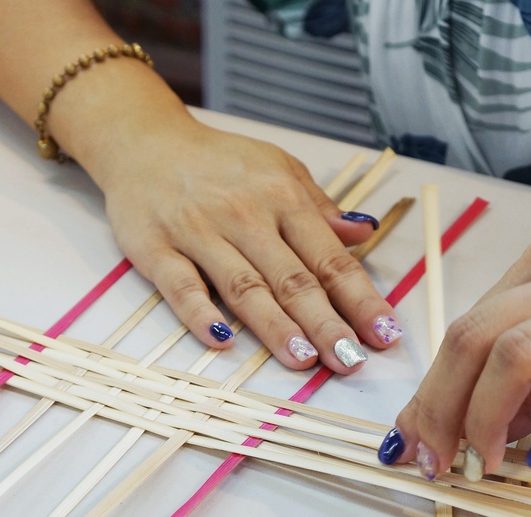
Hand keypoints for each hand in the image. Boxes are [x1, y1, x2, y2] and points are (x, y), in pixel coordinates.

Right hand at [95, 117, 400, 372]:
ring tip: (304, 359)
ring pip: (243, 287)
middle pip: (292, 279)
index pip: (329, 258)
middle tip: (350, 361)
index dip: (360, 299)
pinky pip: (180, 286)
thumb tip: (364, 235)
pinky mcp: (155, 248)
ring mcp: (199, 233)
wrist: (146, 140)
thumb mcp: (279, 169)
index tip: (385, 335)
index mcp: (283, 198)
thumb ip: (319, 207)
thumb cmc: (220, 163)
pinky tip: (222, 341)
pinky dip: (199, 314)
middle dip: (326, 324)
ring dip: (275, 326)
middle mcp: (245, 216)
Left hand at [380, 232, 530, 475]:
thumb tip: (472, 424)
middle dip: (439, 407)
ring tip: (485, 461)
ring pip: (517, 354)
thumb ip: (530, 370)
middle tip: (432, 460)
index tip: (408, 440)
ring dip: (485, 417)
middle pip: (473, 338)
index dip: (427, 390)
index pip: (463, 329)